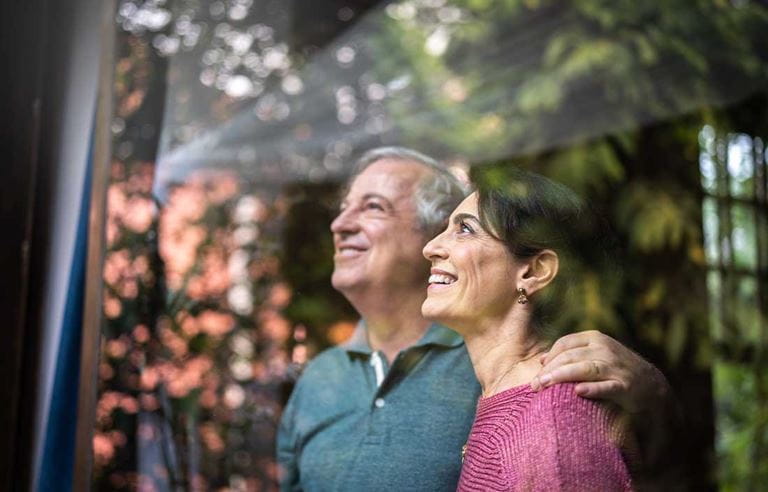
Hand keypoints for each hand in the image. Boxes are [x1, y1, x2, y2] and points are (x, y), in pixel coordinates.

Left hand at [530, 330, 668, 412]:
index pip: (564, 344)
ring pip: (584, 369)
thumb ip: (570, 354)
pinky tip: (578, 392)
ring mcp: (615, 367)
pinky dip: (592, 389)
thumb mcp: (595, 354)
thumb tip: (543, 359)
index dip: (548, 358)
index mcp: (595, 338)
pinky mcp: (625, 386)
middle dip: (549, 371)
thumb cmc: (615, 369)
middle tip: (534, 385)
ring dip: (561, 377)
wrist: (652, 384)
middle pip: (570, 356)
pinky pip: (606, 386)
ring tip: (544, 386)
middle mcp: (604, 349)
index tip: (537, 373)